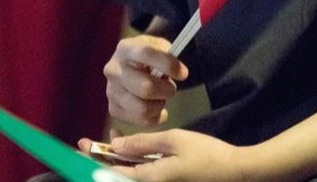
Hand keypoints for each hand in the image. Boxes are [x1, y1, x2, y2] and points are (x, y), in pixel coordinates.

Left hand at [79, 130, 254, 181]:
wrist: (236, 173)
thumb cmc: (206, 155)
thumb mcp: (174, 141)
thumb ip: (144, 143)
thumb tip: (116, 145)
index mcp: (149, 180)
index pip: (111, 172)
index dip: (94, 158)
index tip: (81, 146)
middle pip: (116, 175)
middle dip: (101, 158)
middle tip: (86, 143)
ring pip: (128, 174)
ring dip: (116, 158)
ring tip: (109, 140)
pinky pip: (140, 174)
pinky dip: (132, 161)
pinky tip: (131, 147)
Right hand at [104, 35, 188, 126]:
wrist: (129, 66)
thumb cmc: (148, 56)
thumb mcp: (158, 46)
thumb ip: (170, 55)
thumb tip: (180, 72)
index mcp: (126, 48)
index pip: (146, 54)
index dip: (168, 64)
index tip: (183, 73)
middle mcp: (114, 70)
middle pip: (145, 88)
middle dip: (166, 90)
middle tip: (171, 88)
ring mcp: (111, 91)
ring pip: (143, 109)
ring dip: (160, 105)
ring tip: (161, 97)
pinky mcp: (114, 108)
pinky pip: (141, 120)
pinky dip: (155, 117)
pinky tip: (156, 107)